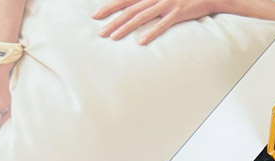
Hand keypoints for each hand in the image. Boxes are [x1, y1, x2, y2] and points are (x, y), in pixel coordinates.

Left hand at [93, 0, 216, 44]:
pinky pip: (162, 25)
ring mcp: (166, 4)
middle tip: (100, 33)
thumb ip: (148, 3)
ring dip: (125, 28)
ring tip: (113, 38)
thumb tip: (136, 10)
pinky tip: (141, 42)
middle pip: (129, 9)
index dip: (109, 7)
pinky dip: (151, 33)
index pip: (125, 0)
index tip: (96, 16)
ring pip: (141, 17)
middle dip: (113, 21)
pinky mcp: (178, 13)